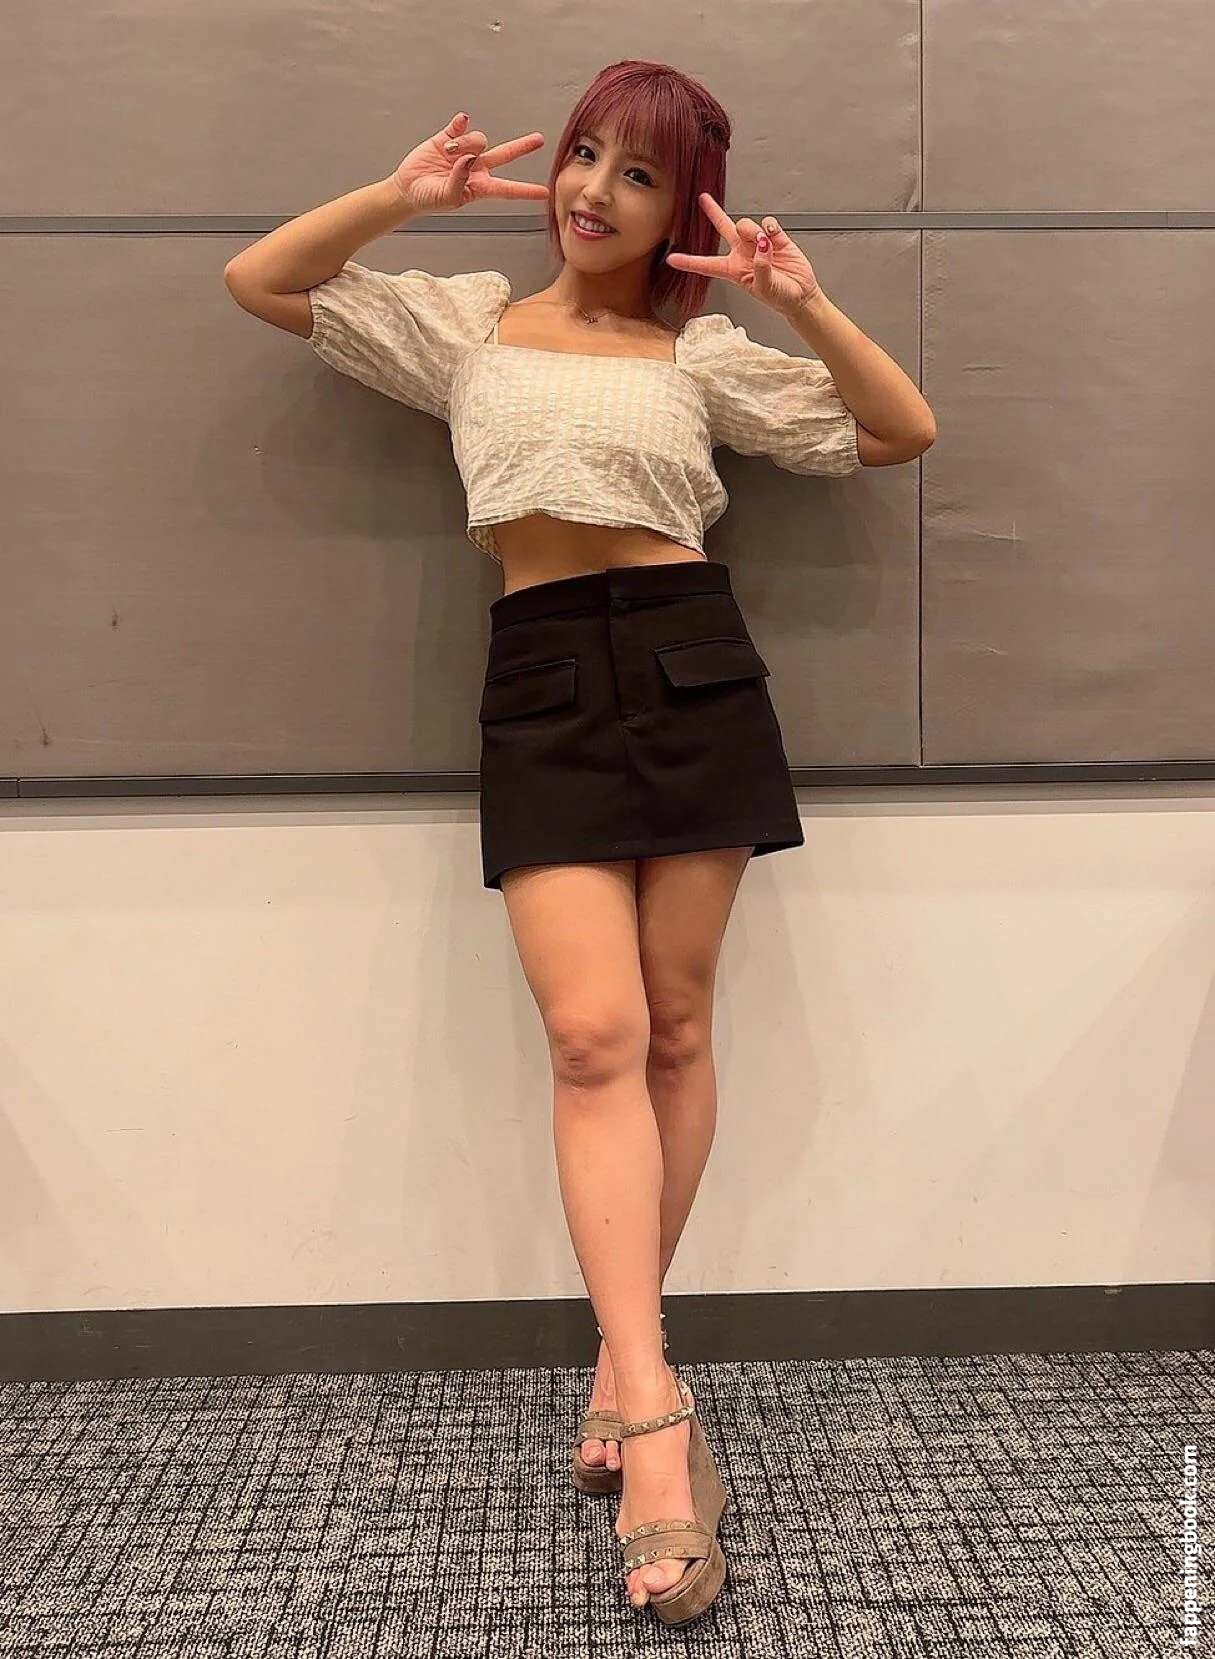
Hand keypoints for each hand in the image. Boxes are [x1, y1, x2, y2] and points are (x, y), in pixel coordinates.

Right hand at [391, 111, 549, 213]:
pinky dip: (461, 124)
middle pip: (505, 155)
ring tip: (449, 154)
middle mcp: (476, 167)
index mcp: (479, 186)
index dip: (526, 191)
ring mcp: (464, 151)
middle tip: (539, 140)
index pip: (507, 189)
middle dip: (522, 147)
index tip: (544, 193)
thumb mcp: (446, 198)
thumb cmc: (428, 198)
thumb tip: (469, 158)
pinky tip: (459, 124)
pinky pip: (461, 126)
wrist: (407, 188)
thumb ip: (459, 181)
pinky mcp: (449, 137)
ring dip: (465, 145)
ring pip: (478, 139)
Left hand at [665, 193, 822, 315]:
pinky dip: (770, 227)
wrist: (801, 294)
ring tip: (765, 245)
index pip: (707, 264)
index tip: (671, 259)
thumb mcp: (765, 288)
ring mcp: (758, 243)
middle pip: (723, 228)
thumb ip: (761, 267)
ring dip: (753, 231)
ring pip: (746, 224)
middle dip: (713, 212)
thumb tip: (762, 245)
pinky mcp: (775, 236)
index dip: (689, 262)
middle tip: (703, 199)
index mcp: (733, 270)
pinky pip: (767, 223)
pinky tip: (774, 237)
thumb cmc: (780, 297)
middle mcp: (743, 253)